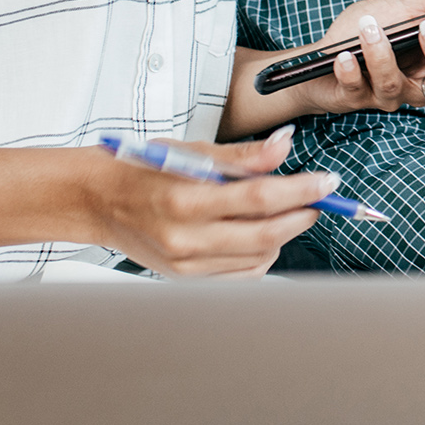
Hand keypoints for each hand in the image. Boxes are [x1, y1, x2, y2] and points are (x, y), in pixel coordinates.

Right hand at [82, 125, 334, 277]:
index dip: (301, 191)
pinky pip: (241, 275)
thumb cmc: (141, 169)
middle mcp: (184, 238)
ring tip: (287, 212)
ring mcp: (185, 264)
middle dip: (302, 215)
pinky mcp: (186, 279)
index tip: (327, 183)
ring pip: (258, 259)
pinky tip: (262, 235)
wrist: (96, 201)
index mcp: (185, 198)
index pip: (259, 198)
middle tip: (319, 199)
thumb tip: (285, 146)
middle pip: (265, 235)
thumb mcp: (190, 149)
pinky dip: (262, 256)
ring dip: (284, 235)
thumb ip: (243, 155)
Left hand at [228, 0, 424, 134]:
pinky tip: (345, 56)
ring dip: (381, 53)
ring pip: (393, 84)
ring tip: (370, 27)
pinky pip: (355, 89)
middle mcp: (411, 85)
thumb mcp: (403, 10)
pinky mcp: (352, 98)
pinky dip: (351, 70)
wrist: (316, 58)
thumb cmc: (364, 32)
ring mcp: (383, 95)